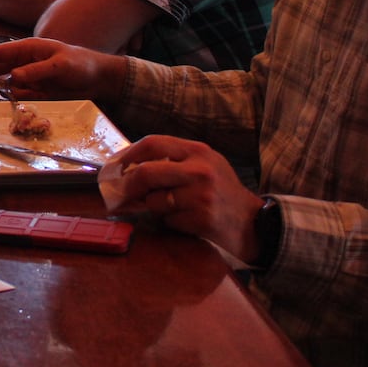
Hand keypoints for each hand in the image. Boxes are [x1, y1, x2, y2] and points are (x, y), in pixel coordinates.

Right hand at [0, 37, 116, 100]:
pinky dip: (12, 98)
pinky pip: (17, 94)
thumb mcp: (60, 65)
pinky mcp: (34, 89)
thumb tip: (12, 76)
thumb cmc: (82, 64)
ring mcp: (28, 76)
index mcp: (27, 49)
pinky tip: (15, 101)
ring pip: (3, 82)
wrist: (99, 79)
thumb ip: (36, 70)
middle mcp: (23, 61)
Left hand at [105, 135, 260, 261]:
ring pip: (154, 200)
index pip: (152, 144)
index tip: (114, 167)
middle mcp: (199, 170)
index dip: (127, 155)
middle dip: (126, 186)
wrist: (254, 222)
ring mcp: (201, 195)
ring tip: (169, 208)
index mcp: (198, 151)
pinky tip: (185, 220)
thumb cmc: (222, 192)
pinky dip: (168, 222)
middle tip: (118, 194)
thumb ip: (173, 160)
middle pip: (145, 172)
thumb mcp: (204, 165)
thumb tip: (128, 166)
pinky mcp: (201, 218)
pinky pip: (167, 220)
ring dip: (152, 207)